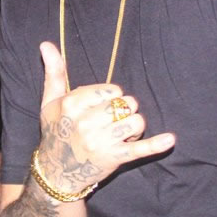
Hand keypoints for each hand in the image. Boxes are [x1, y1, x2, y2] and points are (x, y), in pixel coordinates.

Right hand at [32, 41, 174, 197]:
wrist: (55, 172)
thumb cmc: (55, 131)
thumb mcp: (50, 101)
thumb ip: (54, 72)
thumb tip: (46, 44)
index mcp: (72, 105)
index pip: (111, 90)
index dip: (111, 97)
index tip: (99, 108)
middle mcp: (85, 123)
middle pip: (126, 104)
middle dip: (123, 111)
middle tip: (109, 123)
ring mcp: (101, 142)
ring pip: (135, 121)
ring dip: (132, 126)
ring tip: (120, 133)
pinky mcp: (114, 158)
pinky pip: (139, 148)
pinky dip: (156, 144)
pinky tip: (169, 139)